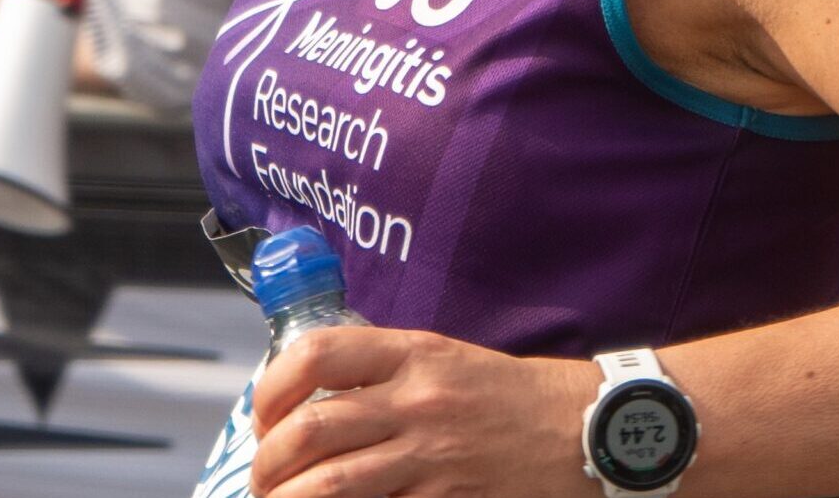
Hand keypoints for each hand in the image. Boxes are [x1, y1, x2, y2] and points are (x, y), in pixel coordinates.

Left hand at [251, 323, 588, 497]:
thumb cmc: (501, 392)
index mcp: (411, 353)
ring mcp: (430, 456)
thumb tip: (309, 395)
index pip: (317, 354)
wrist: (575, 428)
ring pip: (333, 484)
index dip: (273, 386)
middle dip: (270, 461)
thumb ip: (381, 369)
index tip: (265, 414)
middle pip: (312, 429)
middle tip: (262, 476)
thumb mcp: (441, 357)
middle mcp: (415, 400)